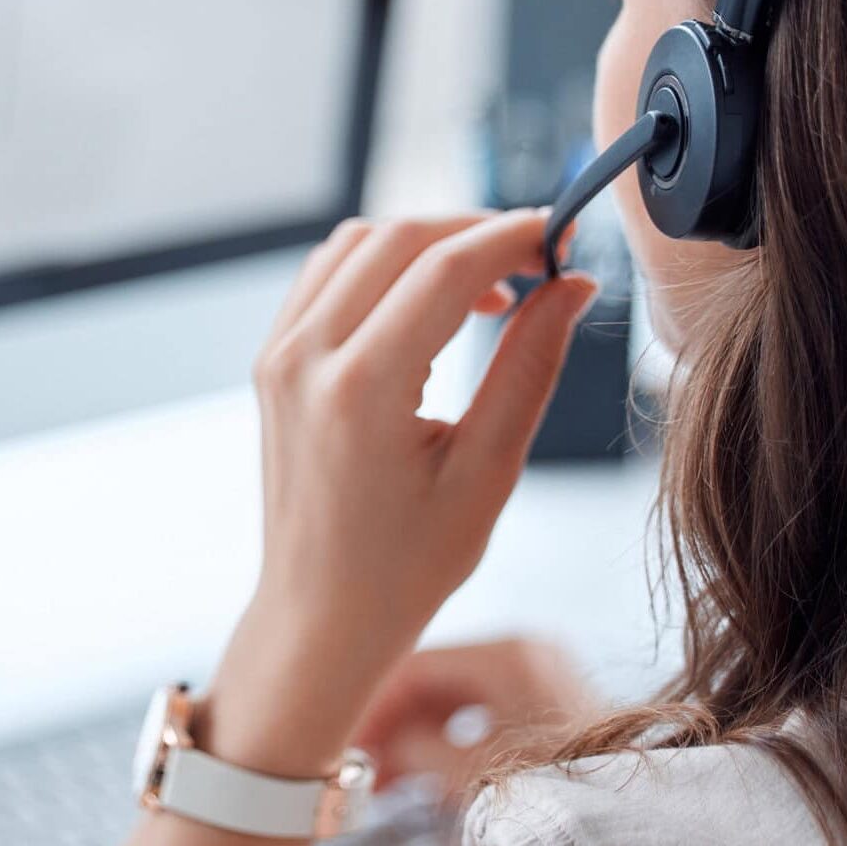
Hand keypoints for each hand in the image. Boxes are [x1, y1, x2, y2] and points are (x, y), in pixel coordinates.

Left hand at [198, 211, 597, 777]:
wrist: (320, 616)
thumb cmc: (408, 565)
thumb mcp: (488, 472)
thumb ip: (531, 366)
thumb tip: (574, 287)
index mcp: (361, 389)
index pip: (446, 268)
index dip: (514, 238)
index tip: (564, 237)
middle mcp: (306, 357)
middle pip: (398, 238)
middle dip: (475, 230)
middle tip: (537, 259)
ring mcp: (279, 355)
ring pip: (357, 244)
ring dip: (426, 243)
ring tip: (490, 290)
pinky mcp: (273, 361)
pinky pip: (327, 276)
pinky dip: (383, 266)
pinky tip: (430, 306)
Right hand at [352, 637, 603, 799]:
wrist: (637, 825)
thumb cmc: (566, 791)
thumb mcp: (477, 774)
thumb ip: (416, 751)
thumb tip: (374, 747)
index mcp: (510, 653)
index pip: (418, 663)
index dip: (375, 701)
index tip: (344, 733)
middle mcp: (523, 653)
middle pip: (434, 680)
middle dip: (392, 723)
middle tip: (356, 760)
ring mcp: (536, 678)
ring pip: (452, 700)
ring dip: (414, 737)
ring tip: (380, 779)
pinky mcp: (543, 706)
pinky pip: (478, 715)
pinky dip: (446, 743)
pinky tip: (416, 777)